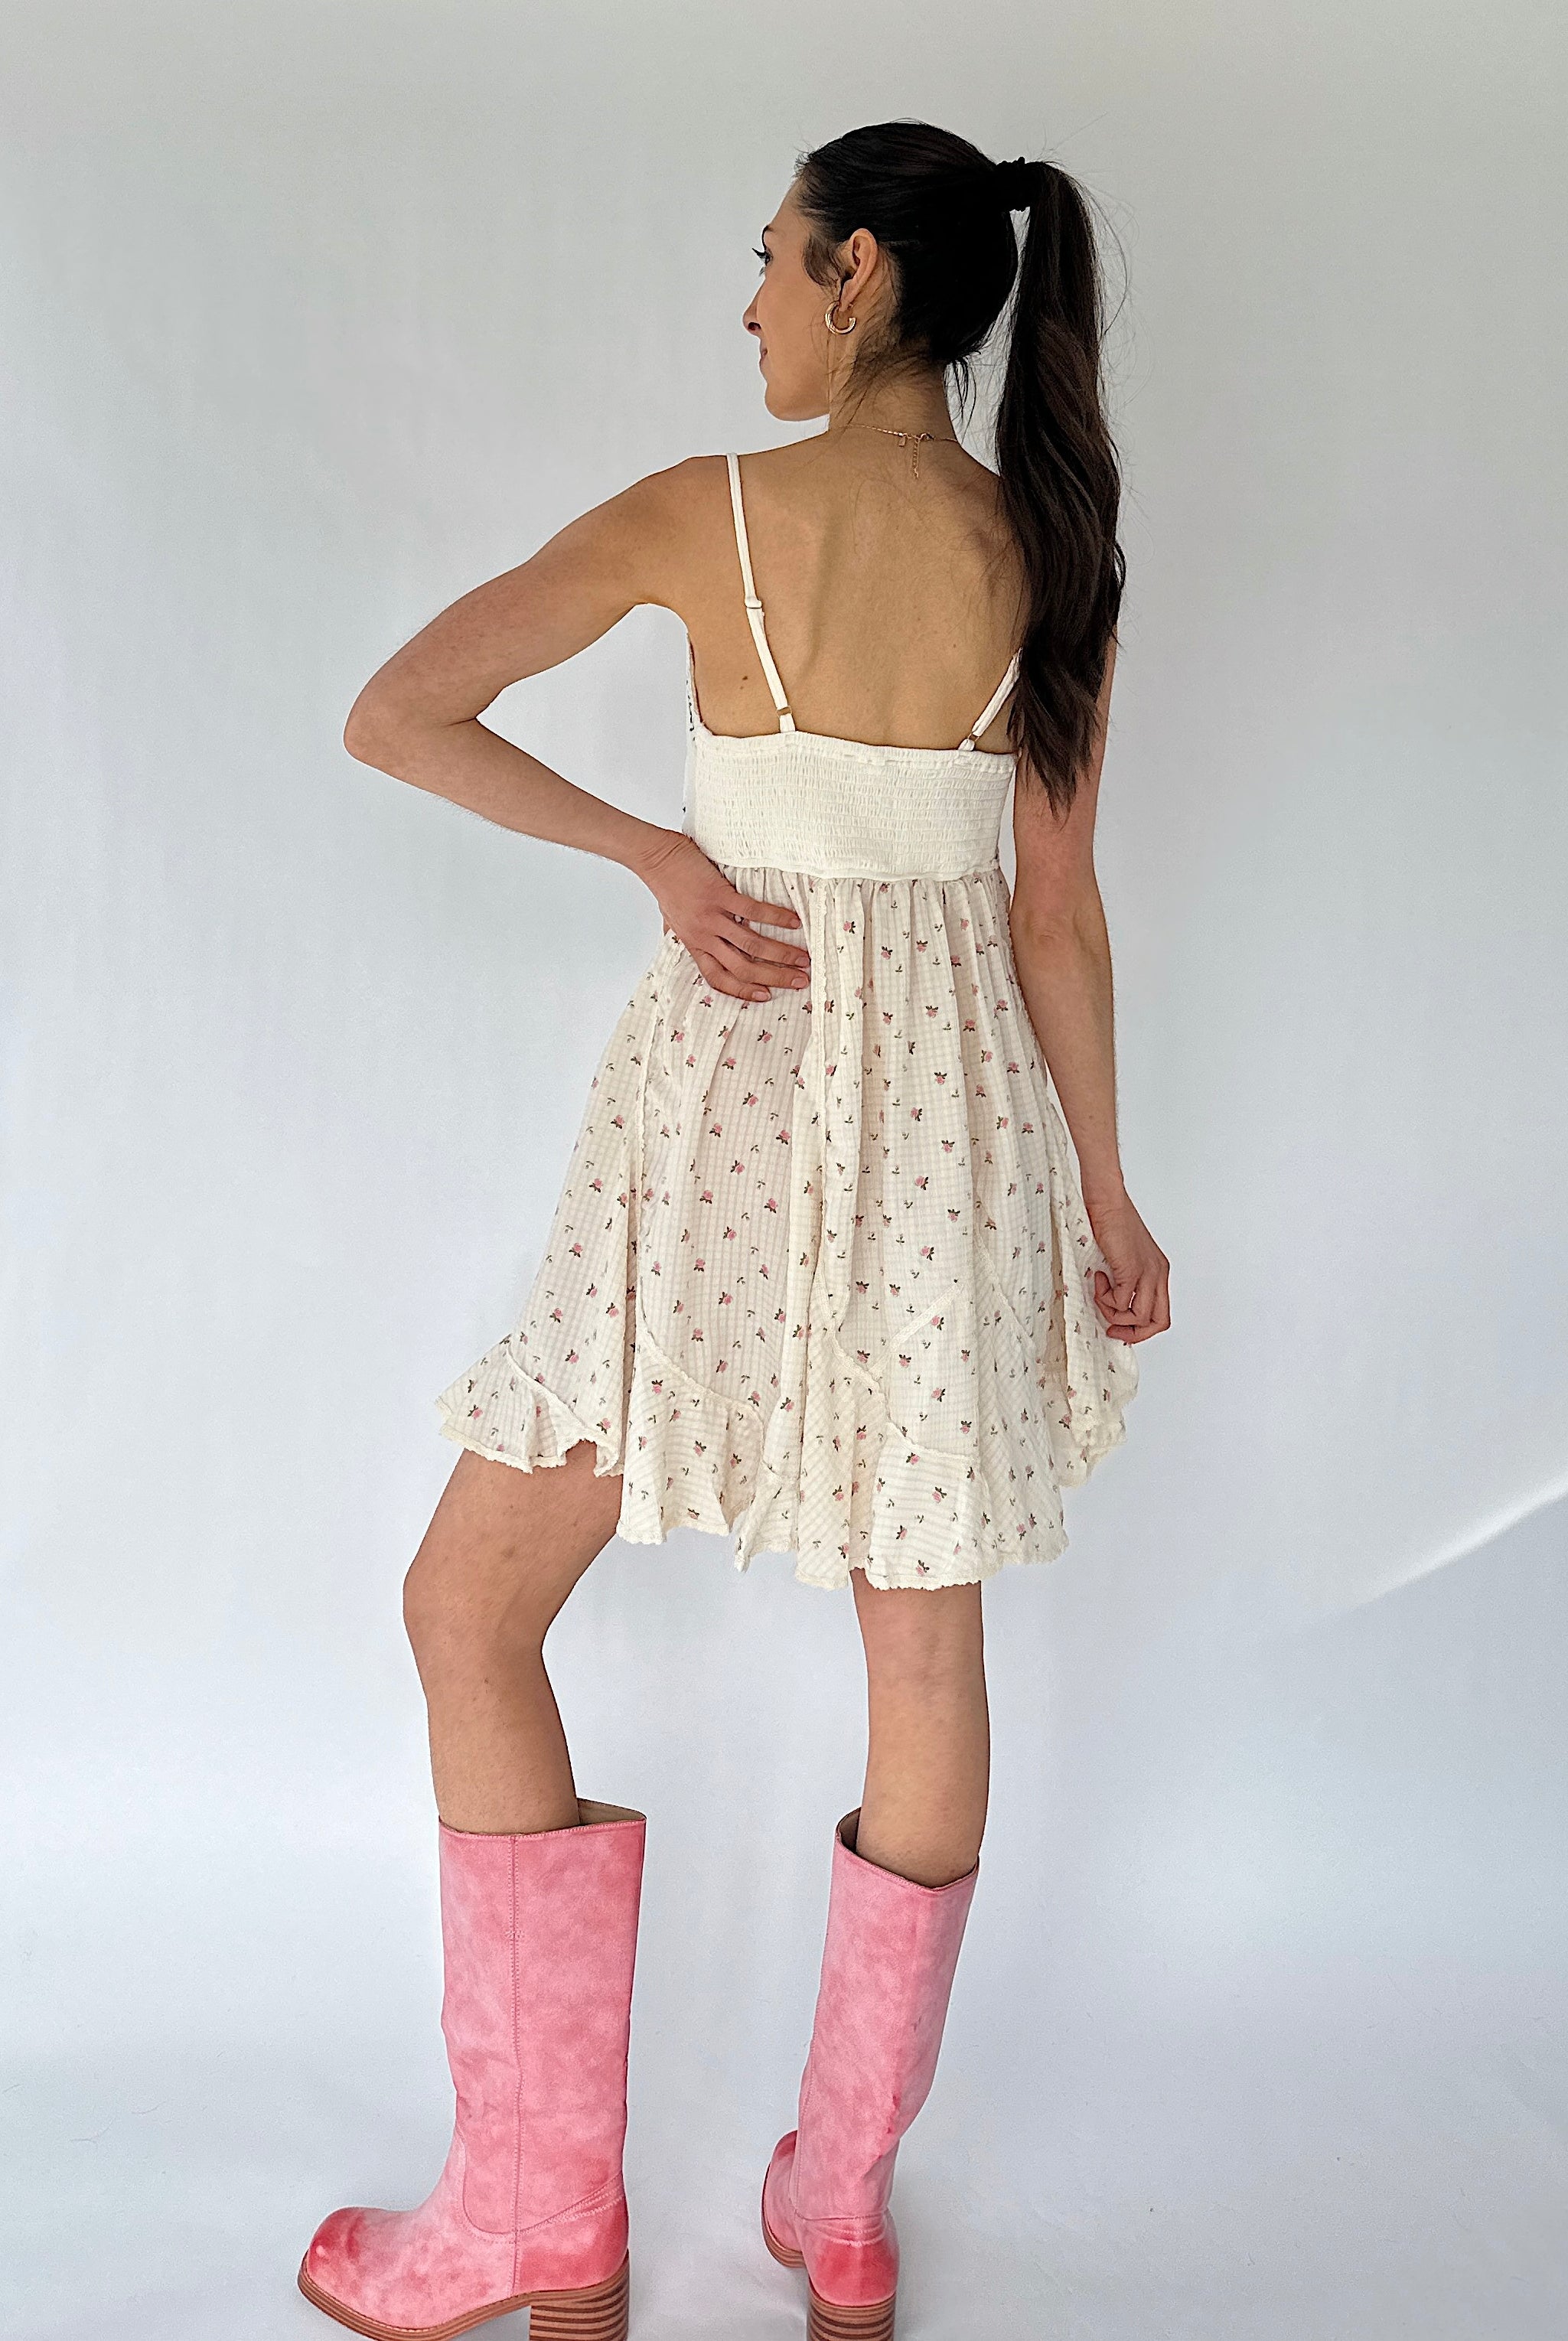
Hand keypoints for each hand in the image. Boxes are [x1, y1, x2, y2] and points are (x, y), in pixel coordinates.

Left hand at [635, 829, 810, 1003]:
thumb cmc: (665, 887)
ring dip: (782, 954)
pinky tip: (793, 923)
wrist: (654, 859)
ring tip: (804, 958)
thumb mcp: (672, 920)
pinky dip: (776, 918)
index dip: (743, 991)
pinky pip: (752, 911)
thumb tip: (690, 943)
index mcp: (694, 945)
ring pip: (752, 945)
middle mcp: (704, 937)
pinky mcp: (719, 895)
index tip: (766, 996)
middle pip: (743, 968)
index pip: (719, 978)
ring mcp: (712, 918)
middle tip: (800, 981)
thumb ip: (684, 935)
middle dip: (775, 977)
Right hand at [1084, 1191, 1169, 1343]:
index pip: (1162, 1314)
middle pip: (1158, 1322)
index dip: (1142, 1328)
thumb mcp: (1125, 1256)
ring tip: (1100, 1292)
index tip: (1121, 1327)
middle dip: (1133, 1332)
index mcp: (1159, 1272)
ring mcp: (1148, 1273)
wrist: (1107, 1202)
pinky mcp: (1132, 1270)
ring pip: (1139, 1316)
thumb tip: (1114, 1303)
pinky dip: (1106, 1298)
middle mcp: (1158, 1274)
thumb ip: (1126, 1279)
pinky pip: (1122, 1302)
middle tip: (1112, 1329)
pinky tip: (1099, 1278)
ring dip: (1113, 1313)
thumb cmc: (1111, 1223)